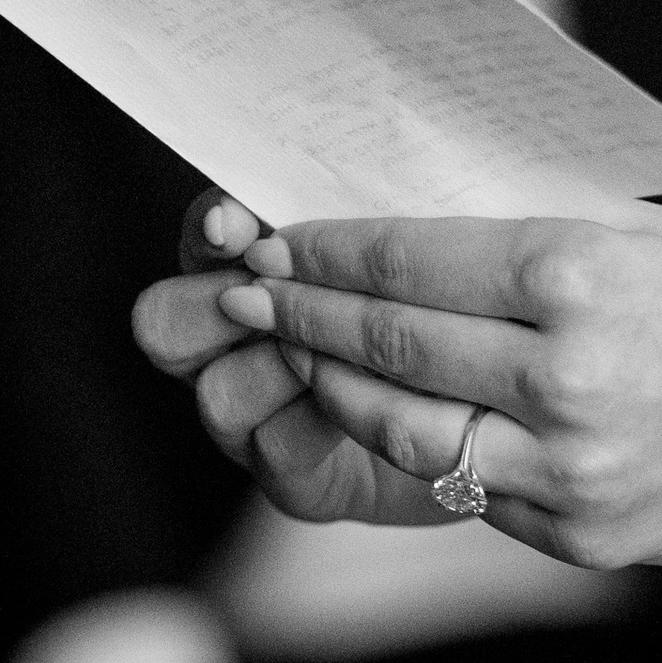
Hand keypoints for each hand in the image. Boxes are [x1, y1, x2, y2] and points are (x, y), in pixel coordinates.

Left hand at [135, 192, 661, 567]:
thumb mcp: (643, 236)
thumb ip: (528, 238)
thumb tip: (398, 229)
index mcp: (580, 276)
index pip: (406, 263)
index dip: (321, 253)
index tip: (272, 243)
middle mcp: (566, 375)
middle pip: (386, 345)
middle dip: (299, 316)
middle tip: (244, 294)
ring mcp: (572, 466)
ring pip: (404, 431)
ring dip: (335, 390)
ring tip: (303, 361)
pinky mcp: (581, 533)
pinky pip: (472, 491)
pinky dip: (427, 453)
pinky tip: (398, 422)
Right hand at [136, 193, 484, 526]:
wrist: (497, 425)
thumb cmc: (459, 320)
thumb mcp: (427, 261)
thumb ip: (381, 232)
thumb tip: (361, 183)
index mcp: (256, 271)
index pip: (205, 235)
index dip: (211, 226)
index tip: (236, 225)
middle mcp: (234, 346)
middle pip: (164, 321)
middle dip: (217, 305)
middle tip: (274, 300)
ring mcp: (253, 421)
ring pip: (218, 392)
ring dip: (284, 368)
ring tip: (354, 353)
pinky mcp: (291, 480)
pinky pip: (276, 448)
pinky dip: (325, 420)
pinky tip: (382, 402)